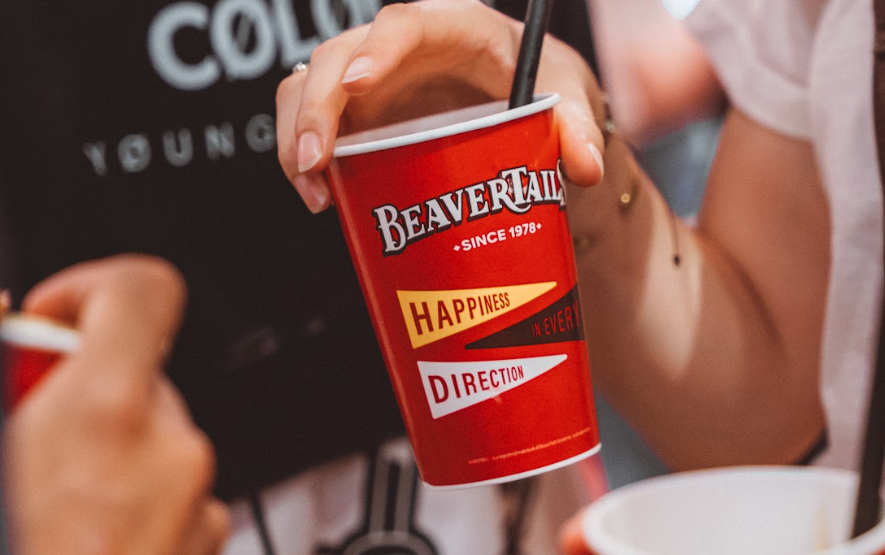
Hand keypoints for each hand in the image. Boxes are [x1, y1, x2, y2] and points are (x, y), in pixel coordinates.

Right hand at [2, 255, 229, 554]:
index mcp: (108, 417)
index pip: (142, 290)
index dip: (88, 288)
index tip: (49, 317)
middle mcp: (174, 458)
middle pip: (140, 380)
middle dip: (78, 398)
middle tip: (15, 440)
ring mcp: (198, 519)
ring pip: (155, 452)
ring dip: (104, 464)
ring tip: (36, 519)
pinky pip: (172, 512)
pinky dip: (130, 519)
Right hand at [276, 0, 607, 212]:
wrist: (531, 109)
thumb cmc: (545, 87)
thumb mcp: (568, 98)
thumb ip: (578, 128)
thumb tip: (585, 166)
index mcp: (454, 28)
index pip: (404, 25)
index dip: (376, 50)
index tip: (358, 84)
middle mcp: (402, 48)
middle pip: (339, 58)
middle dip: (318, 107)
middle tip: (318, 161)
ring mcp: (374, 81)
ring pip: (311, 87)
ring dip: (299, 134)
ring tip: (314, 188)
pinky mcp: (361, 115)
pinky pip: (315, 123)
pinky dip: (305, 158)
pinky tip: (323, 198)